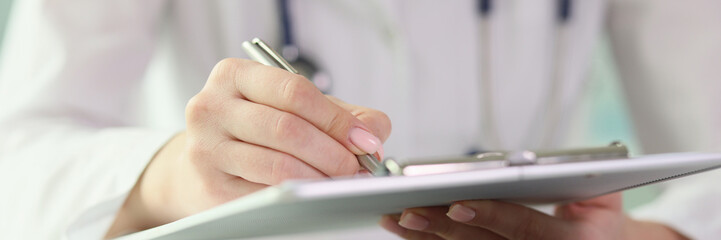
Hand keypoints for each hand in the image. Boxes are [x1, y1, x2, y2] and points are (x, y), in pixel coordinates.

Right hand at [106, 58, 390, 236]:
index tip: (364, 140)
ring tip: (341, 182)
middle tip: (357, 167)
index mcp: (233, 75)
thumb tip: (374, 132)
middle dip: (333, 152)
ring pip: (277, 166)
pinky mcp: (211, 187)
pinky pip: (266, 194)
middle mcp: (211, 107)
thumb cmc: (256, 127)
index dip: (335, 118)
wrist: (205, 158)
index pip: (293, 91)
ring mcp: (206, 148)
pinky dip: (299, 196)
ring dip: (320, 178)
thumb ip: (339, 111)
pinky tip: (315, 194)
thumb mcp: (293, 106)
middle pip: (286, 129)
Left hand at [380, 193, 688, 239]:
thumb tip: (535, 163)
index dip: (491, 216)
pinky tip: (408, 231)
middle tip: (407, 211)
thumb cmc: (596, 215)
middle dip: (442, 228)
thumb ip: (580, 176)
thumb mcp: (604, 195)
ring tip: (395, 219)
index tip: (456, 205)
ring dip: (426, 238)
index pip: (524, 227)